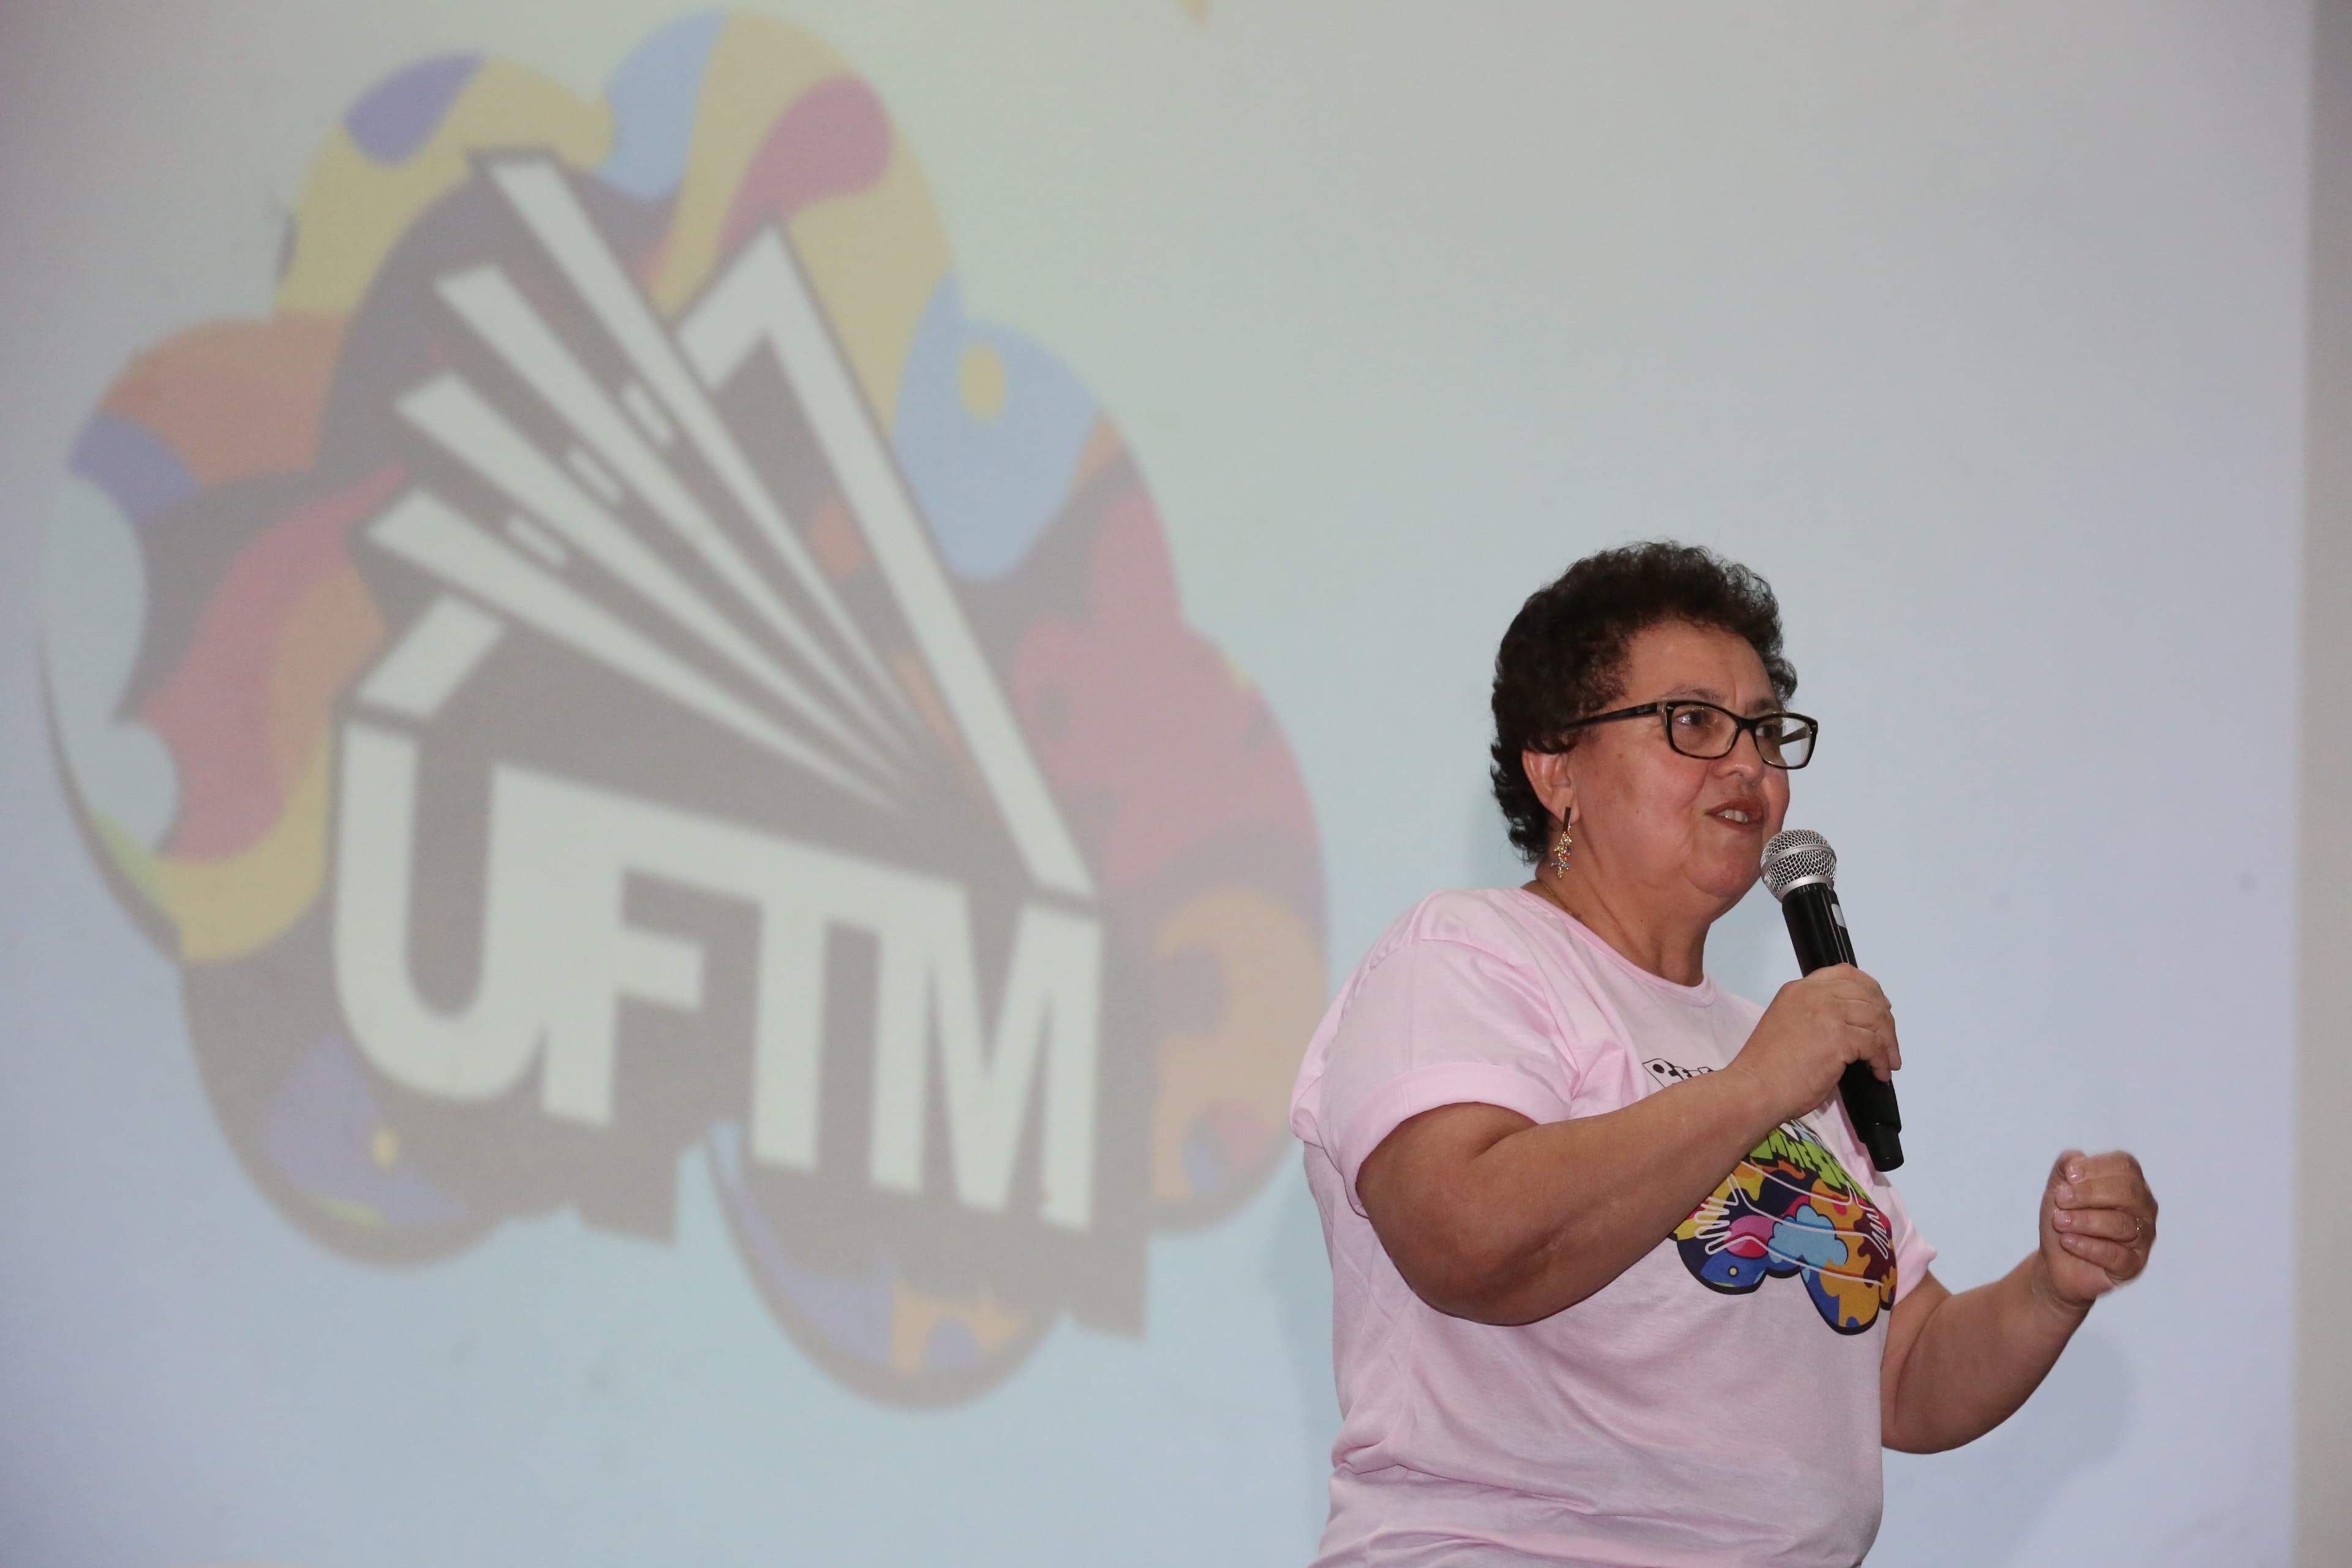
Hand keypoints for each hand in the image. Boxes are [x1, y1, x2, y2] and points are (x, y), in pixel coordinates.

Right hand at [1728, 964, 1900, 1126]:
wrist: (1756, 1088)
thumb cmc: (1767, 1068)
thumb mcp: (1786, 1024)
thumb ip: (1814, 1016)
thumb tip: (1848, 1026)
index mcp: (1798, 990)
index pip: (1844, 973)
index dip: (1869, 989)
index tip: (1879, 1007)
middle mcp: (1813, 995)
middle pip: (1867, 994)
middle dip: (1885, 1019)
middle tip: (1889, 1042)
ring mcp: (1827, 1014)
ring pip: (1876, 1017)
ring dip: (1888, 1041)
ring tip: (1887, 1061)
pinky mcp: (1839, 1037)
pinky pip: (1875, 1044)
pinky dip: (1882, 1060)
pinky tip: (1878, 1072)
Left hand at [2035, 1148, 2157, 1310]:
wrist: (2055, 1259)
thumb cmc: (2063, 1217)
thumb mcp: (2058, 1187)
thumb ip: (2066, 1166)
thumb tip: (2077, 1158)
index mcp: (2129, 1183)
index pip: (2126, 1165)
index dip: (2097, 1167)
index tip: (2070, 1176)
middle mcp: (2143, 1208)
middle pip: (2129, 1192)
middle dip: (2090, 1193)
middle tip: (2061, 1199)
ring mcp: (2142, 1238)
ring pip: (2122, 1224)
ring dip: (2084, 1221)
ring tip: (2059, 1221)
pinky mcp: (2134, 1265)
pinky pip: (2117, 1255)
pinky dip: (2088, 1246)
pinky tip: (2068, 1241)